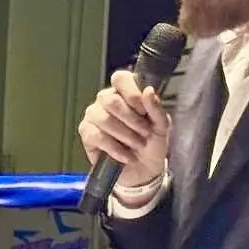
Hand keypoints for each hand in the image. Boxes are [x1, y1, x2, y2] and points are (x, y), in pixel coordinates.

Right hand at [78, 69, 169, 187]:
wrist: (143, 170)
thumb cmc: (151, 143)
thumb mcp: (161, 126)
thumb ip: (156, 108)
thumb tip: (148, 91)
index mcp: (124, 93)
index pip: (121, 78)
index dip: (132, 93)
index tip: (144, 110)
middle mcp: (106, 101)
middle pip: (111, 100)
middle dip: (131, 119)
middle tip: (145, 133)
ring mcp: (93, 116)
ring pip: (103, 118)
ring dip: (125, 134)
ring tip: (138, 144)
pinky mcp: (86, 134)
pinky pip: (97, 136)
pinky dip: (115, 148)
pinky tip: (126, 155)